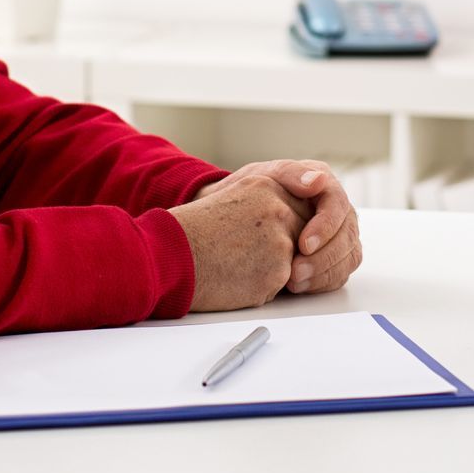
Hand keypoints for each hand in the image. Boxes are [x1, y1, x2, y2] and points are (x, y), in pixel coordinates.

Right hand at [170, 177, 306, 311]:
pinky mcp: (277, 273)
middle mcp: (279, 210)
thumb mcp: (234, 197)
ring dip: (269, 269)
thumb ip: (269, 200)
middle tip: (244, 252)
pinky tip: (235, 277)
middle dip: (281, 250)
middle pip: (302, 237)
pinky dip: (260, 287)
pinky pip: (279, 285)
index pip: (301, 210)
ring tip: (235, 262)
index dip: (283, 229)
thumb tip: (297, 219)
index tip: (259, 237)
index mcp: (268, 185)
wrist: (170, 255)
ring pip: (292, 263)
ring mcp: (280, 242)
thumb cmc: (194, 231)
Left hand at [196, 159, 361, 293]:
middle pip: (347, 234)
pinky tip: (300, 286)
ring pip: (348, 256)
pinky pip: (341, 273)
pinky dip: (323, 283)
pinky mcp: (335, 256)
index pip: (338, 204)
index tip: (304, 245)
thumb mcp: (264, 176)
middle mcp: (336, 209)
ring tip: (294, 283)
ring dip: (324, 273)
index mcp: (324, 184)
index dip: (326, 227)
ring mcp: (339, 233)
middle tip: (296, 273)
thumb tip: (317, 180)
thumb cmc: (252, 192)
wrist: (240, 215)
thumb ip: (290, 174)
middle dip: (324, 258)